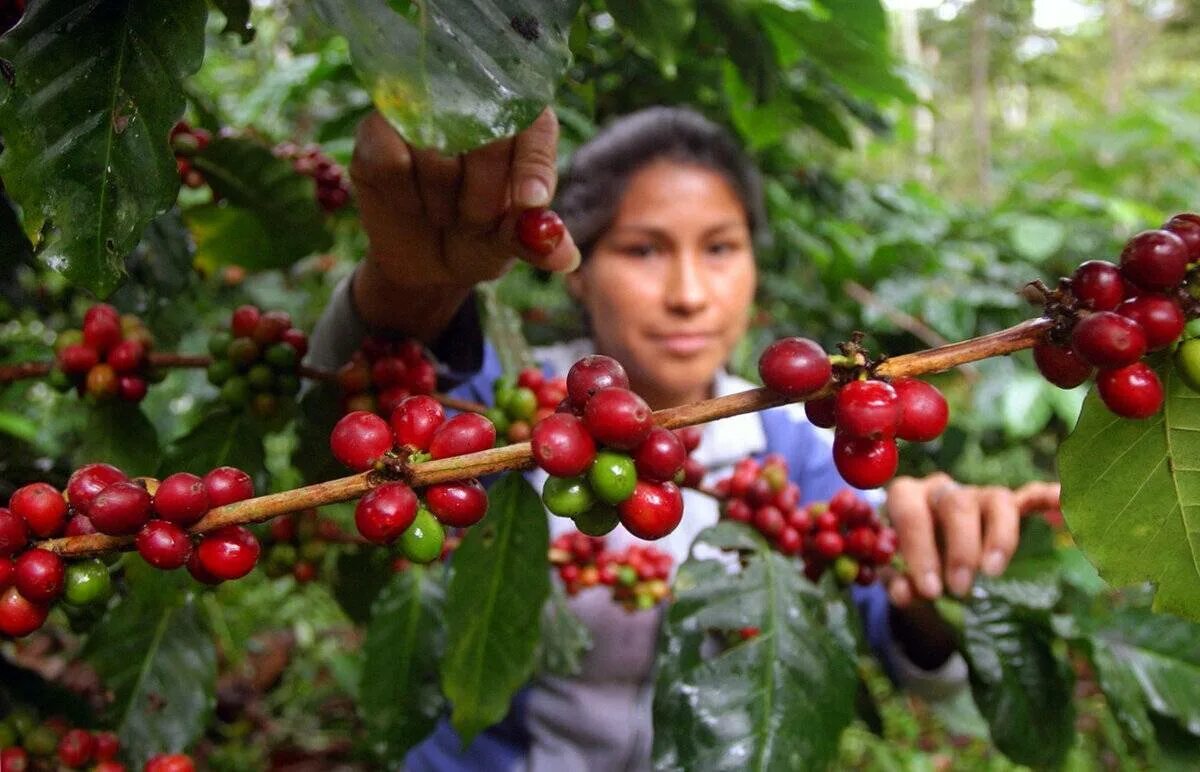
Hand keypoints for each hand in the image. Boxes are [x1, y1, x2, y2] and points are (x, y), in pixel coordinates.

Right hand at [349, 108, 580, 337]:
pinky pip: (394, 162)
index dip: (532, 167)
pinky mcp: (376, 131)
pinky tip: (410, 204)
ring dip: (443, 203)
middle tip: (475, 222)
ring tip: (443, 213)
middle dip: (484, 199)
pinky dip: (406, 197)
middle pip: (486, 140)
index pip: (535, 127)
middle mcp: (471, 105)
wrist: (427, 260)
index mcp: (519, 121)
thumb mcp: (510, 244)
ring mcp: (421, 112)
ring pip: (437, 155)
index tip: (531, 203)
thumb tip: (567, 260)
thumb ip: (536, 242)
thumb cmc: (480, 238)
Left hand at [883, 472, 1059, 606]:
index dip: (919, 550)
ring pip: (997, 499)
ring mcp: (976, 494)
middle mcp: (943, 488)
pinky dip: (1046, 498)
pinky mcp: (1007, 506)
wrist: (924, 551)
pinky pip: (1029, 497)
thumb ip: (899, 582)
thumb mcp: (897, 574)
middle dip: (960, 549)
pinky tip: (1060, 499)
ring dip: (999, 537)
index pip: (909, 511)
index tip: (930, 590)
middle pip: (957, 503)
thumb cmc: (910, 560)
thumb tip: (904, 594)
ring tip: (993, 572)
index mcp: (907, 496)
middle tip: (960, 589)